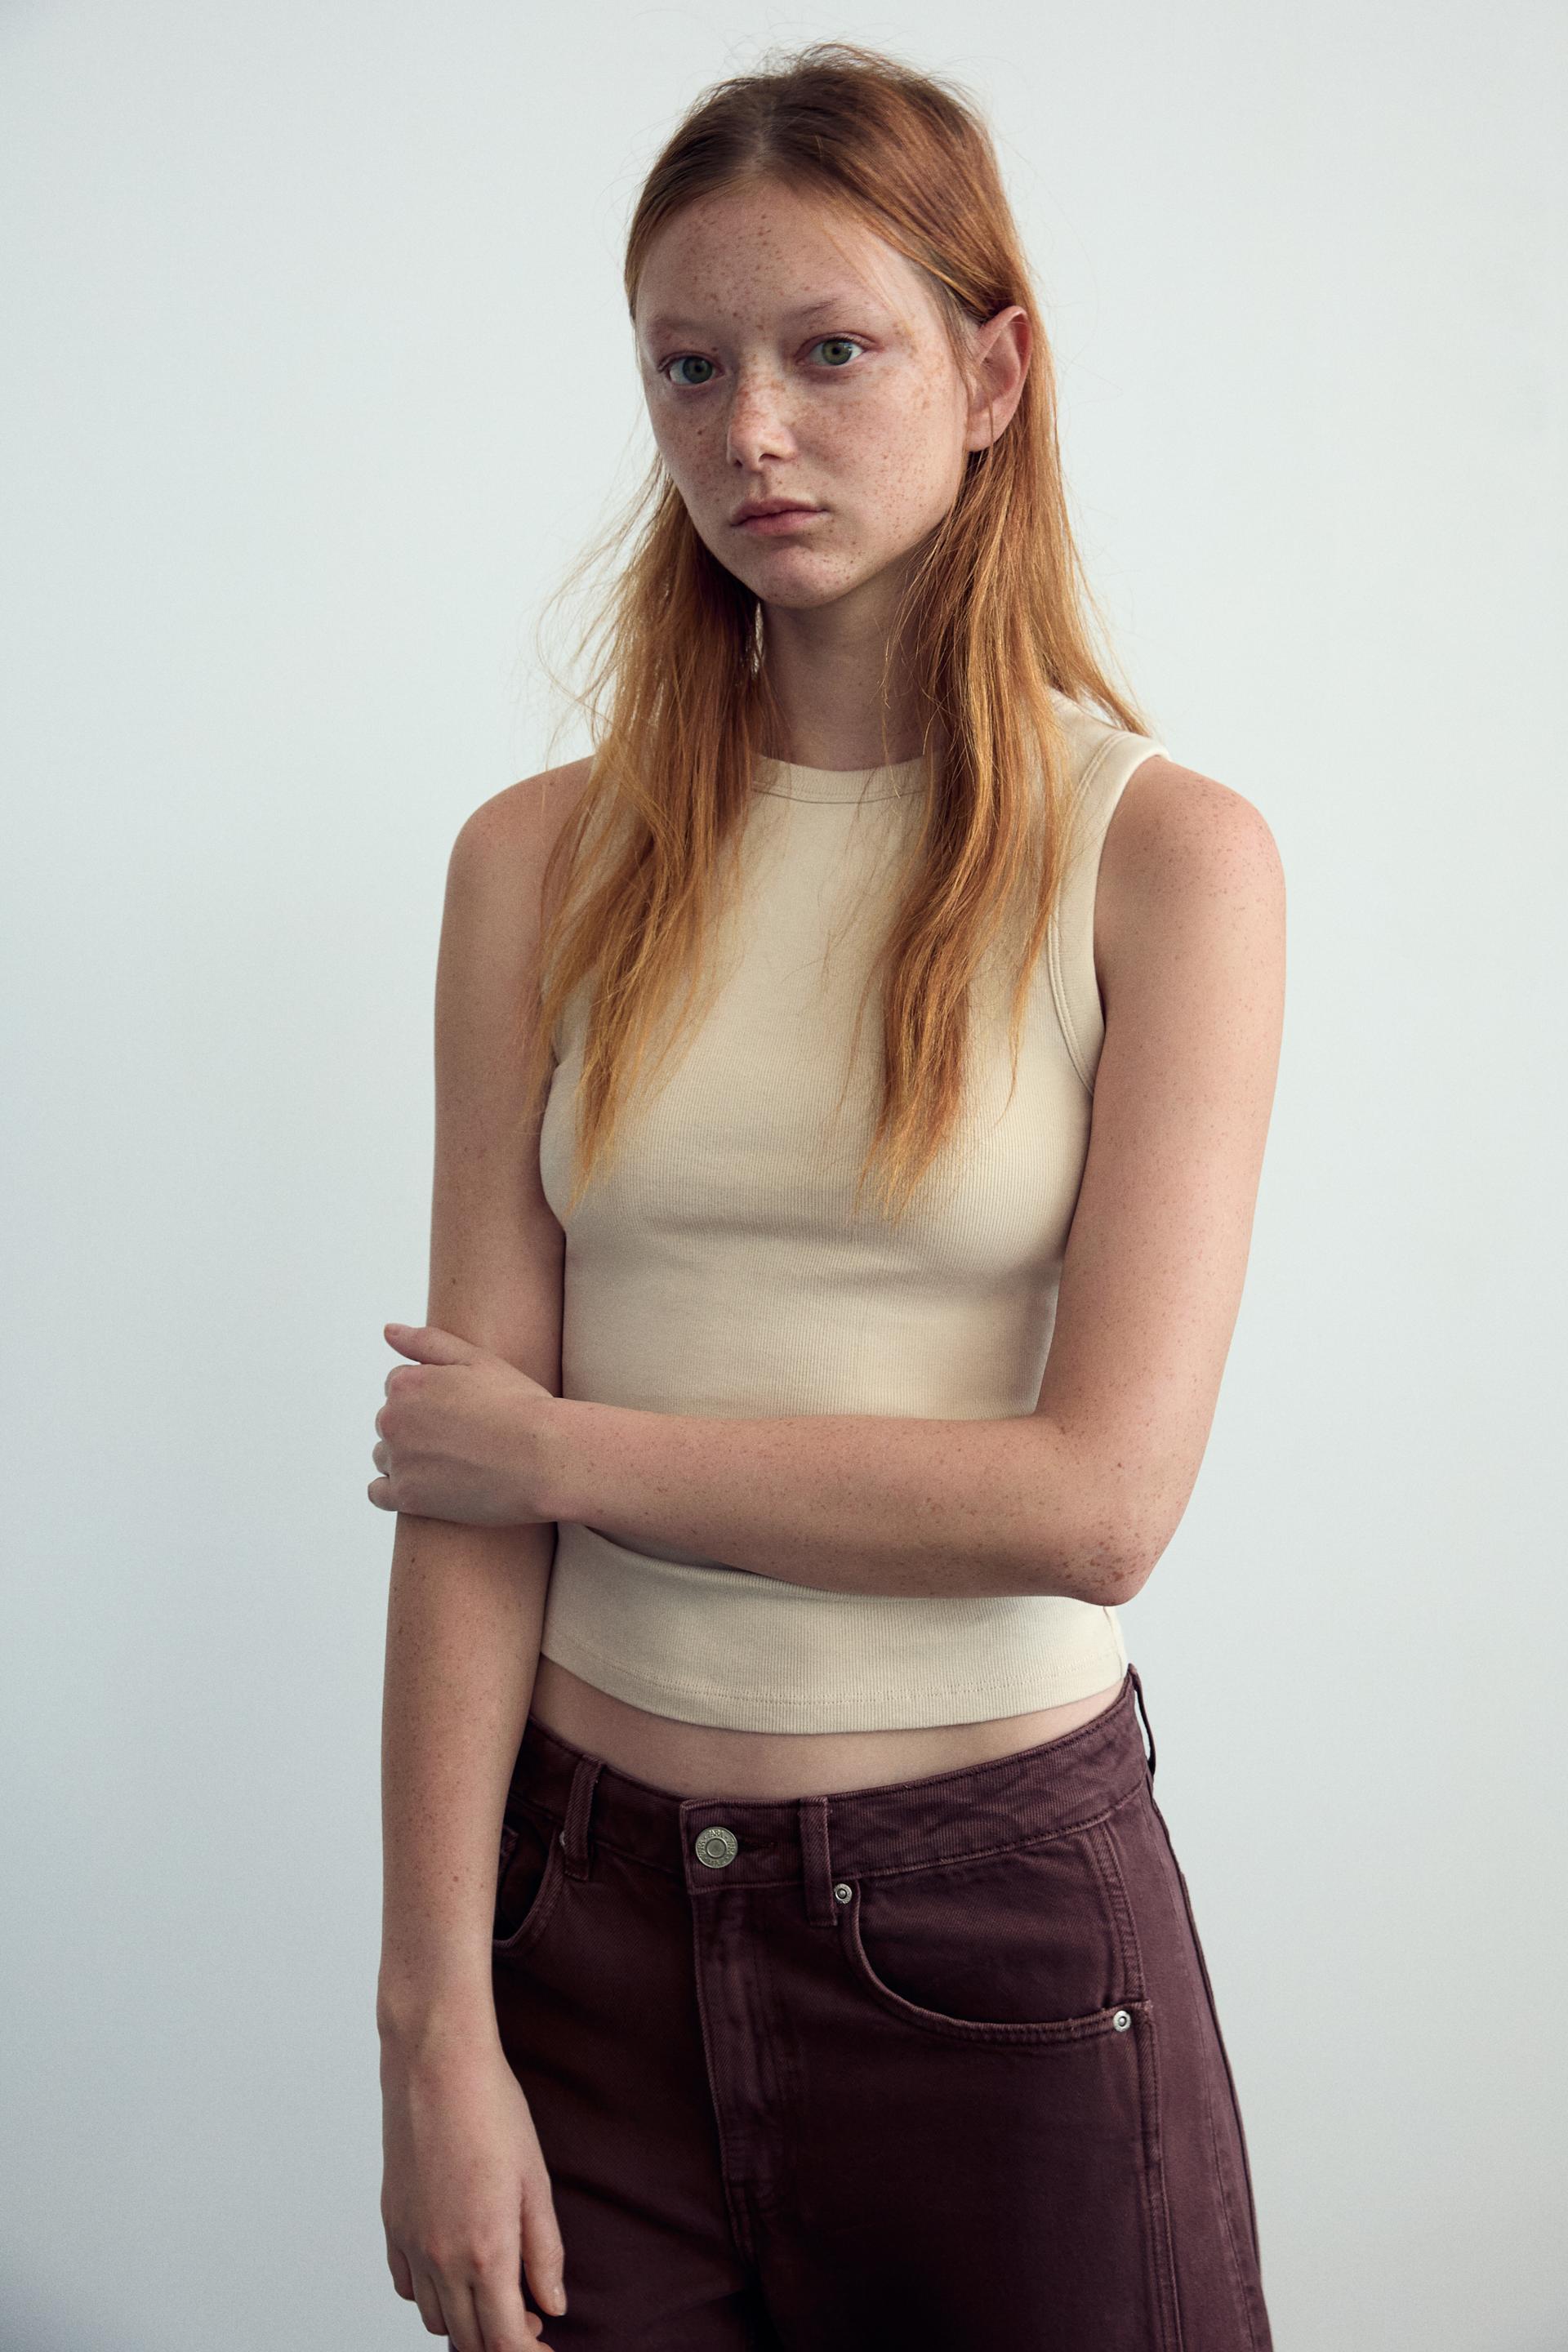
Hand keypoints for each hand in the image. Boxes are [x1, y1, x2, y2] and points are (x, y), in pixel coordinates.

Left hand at [368, 1323, 566, 1525]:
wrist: (544, 1459)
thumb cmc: (518, 1404)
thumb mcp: (476, 1358)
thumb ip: (426, 1341)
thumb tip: (387, 1330)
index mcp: (405, 1384)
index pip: (398, 1385)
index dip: (430, 1395)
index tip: (458, 1408)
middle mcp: (392, 1421)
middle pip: (390, 1420)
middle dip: (416, 1425)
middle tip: (461, 1435)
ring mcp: (398, 1462)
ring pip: (385, 1455)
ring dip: (407, 1457)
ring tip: (451, 1460)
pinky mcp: (407, 1498)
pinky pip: (379, 1493)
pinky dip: (395, 1489)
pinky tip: (425, 1486)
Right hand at [381, 2020, 567, 2344]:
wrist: (437, 2066)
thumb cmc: (493, 2113)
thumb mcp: (535, 2182)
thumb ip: (545, 2252)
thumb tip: (553, 2305)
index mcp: (486, 2252)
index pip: (504, 2340)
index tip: (545, 2344)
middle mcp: (442, 2260)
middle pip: (468, 2340)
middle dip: (501, 2340)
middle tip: (529, 2318)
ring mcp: (412, 2245)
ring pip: (435, 2320)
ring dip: (466, 2322)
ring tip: (495, 2292)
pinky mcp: (392, 2225)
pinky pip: (407, 2287)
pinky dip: (431, 2296)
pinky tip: (454, 2270)